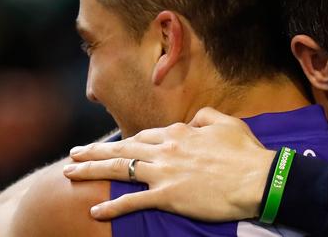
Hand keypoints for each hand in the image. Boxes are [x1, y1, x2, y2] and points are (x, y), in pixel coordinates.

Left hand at [63, 107, 275, 221]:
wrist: (257, 179)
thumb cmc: (246, 153)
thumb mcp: (228, 123)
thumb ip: (205, 116)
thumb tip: (191, 121)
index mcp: (179, 133)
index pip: (144, 135)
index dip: (124, 141)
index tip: (110, 145)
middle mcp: (166, 149)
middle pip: (122, 148)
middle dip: (94, 152)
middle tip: (73, 154)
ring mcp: (165, 172)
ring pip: (119, 169)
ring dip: (91, 171)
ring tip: (70, 172)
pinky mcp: (168, 196)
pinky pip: (132, 201)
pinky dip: (112, 207)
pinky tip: (95, 211)